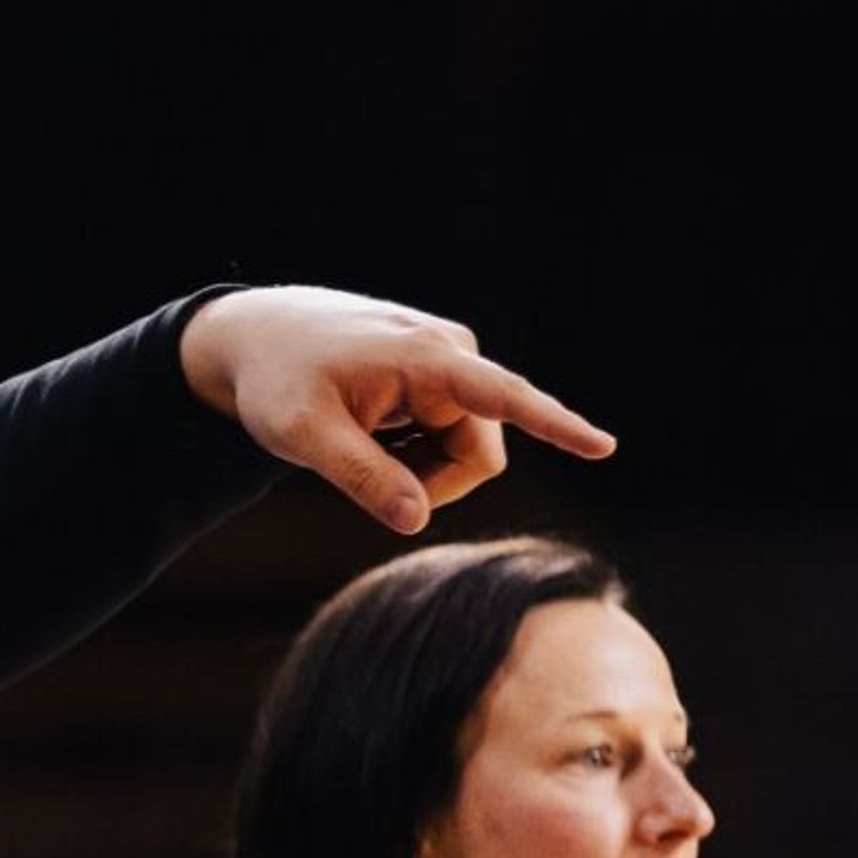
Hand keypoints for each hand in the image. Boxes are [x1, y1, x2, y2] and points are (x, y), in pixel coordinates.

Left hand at [177, 286, 614, 534]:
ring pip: (465, 450)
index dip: (556, 427)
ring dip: (418, 470)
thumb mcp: (302, 435)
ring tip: (359, 447)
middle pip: (480, 453)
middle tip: (364, 481)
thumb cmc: (275, 380)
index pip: (504, 396)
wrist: (254, 337)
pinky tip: (369, 434)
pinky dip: (410, 454)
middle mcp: (452, 354)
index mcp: (426, 358)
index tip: (603, 447)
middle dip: (433, 484)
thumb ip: (359, 477)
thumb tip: (416, 520)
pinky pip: (447, 437)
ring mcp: (449, 364)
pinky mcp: (440, 377)